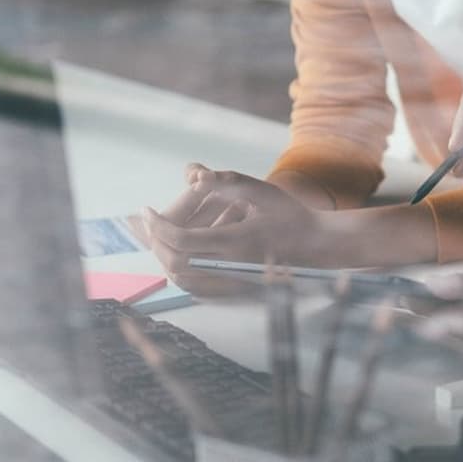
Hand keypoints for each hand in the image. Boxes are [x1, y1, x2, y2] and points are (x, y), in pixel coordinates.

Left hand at [143, 170, 333, 294]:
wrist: (315, 245)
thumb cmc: (291, 214)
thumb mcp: (260, 190)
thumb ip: (226, 181)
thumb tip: (193, 176)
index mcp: (236, 241)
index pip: (182, 239)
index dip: (158, 225)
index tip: (146, 210)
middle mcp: (231, 264)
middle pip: (176, 261)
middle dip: (157, 240)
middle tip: (149, 220)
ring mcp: (232, 278)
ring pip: (182, 275)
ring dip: (166, 253)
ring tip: (160, 231)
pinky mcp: (233, 285)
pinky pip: (195, 283)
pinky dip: (181, 265)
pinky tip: (181, 247)